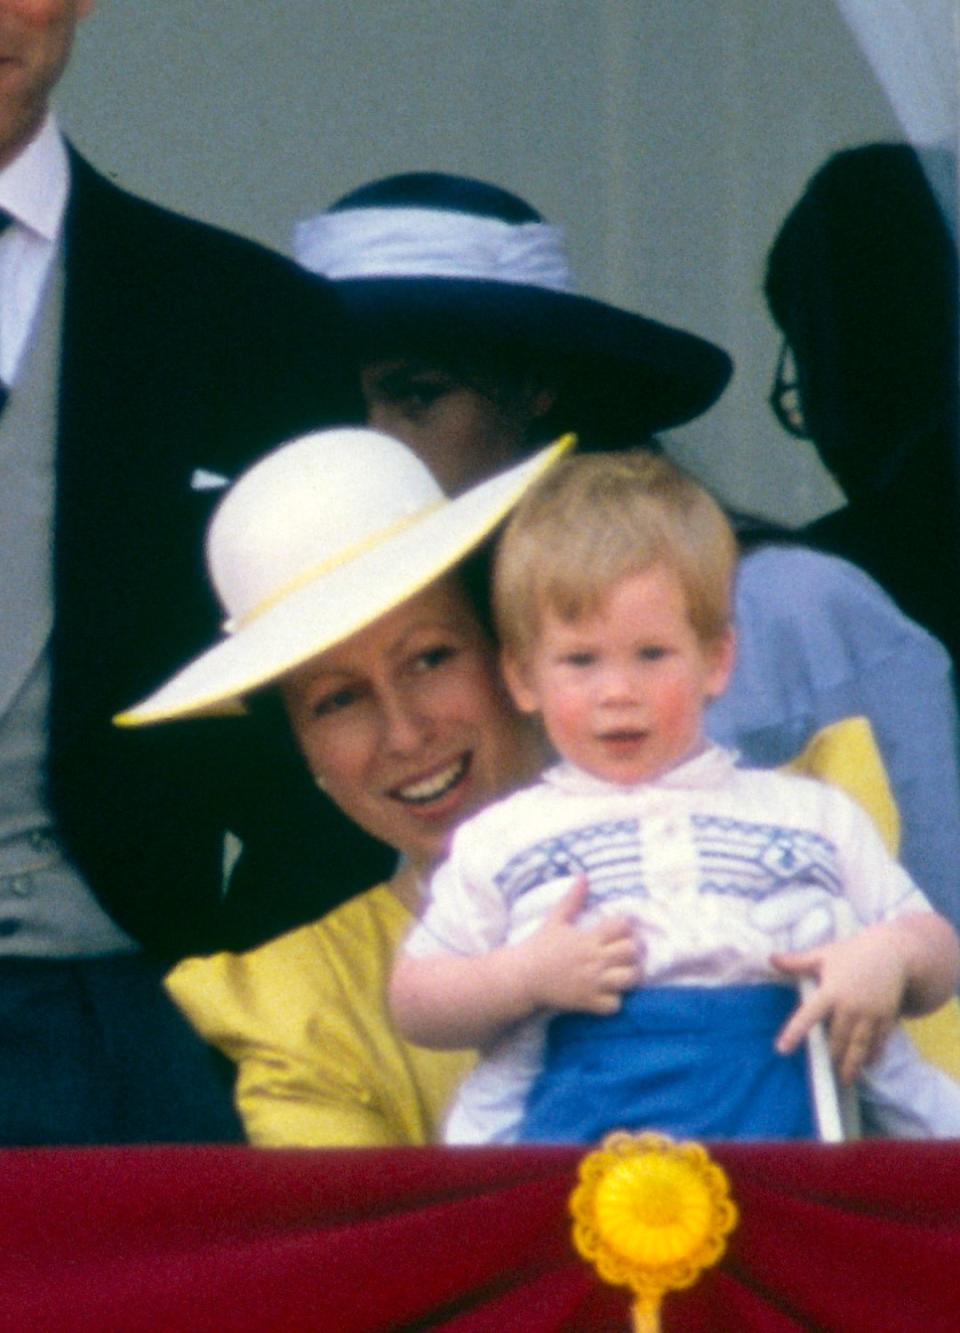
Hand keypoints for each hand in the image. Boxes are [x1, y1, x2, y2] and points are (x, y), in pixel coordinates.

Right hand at [514, 877, 644, 1016]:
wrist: (523, 977)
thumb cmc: (540, 946)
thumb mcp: (555, 919)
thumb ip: (572, 899)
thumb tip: (584, 876)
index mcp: (588, 938)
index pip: (622, 926)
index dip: (627, 925)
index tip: (622, 928)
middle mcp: (594, 960)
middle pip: (632, 951)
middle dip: (634, 949)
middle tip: (628, 950)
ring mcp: (593, 983)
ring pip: (629, 978)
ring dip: (631, 974)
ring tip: (624, 971)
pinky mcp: (589, 1002)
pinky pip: (616, 1004)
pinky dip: (616, 1000)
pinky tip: (610, 992)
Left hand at [773, 923, 908, 1084]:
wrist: (892, 951)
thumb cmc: (852, 953)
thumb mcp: (823, 954)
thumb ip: (796, 961)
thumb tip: (770, 959)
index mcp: (831, 991)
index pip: (808, 1015)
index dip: (794, 1033)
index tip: (782, 1049)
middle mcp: (850, 1006)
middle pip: (837, 1040)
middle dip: (831, 1058)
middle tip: (824, 1073)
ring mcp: (871, 1014)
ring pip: (859, 1047)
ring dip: (852, 1065)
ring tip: (845, 1080)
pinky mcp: (887, 1017)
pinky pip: (879, 1042)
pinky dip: (873, 1055)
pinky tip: (867, 1064)